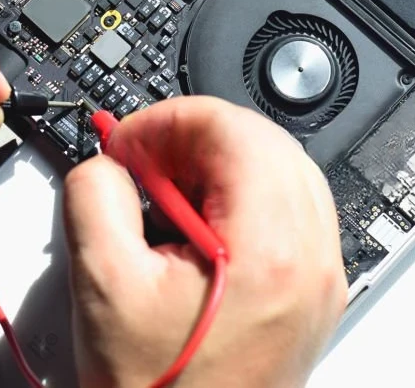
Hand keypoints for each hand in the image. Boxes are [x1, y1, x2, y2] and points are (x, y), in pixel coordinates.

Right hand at [64, 97, 346, 387]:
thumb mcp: (100, 283)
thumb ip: (95, 194)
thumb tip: (109, 162)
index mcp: (269, 251)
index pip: (231, 129)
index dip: (167, 121)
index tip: (128, 143)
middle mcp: (311, 260)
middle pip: (262, 140)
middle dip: (192, 137)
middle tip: (141, 161)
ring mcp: (319, 278)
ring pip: (279, 169)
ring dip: (216, 163)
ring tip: (163, 193)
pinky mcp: (310, 293)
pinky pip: (286, 210)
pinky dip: (238, 196)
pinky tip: (193, 223)